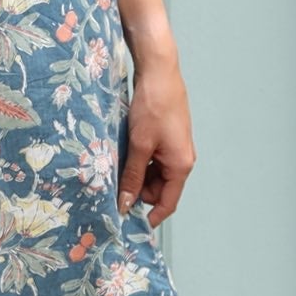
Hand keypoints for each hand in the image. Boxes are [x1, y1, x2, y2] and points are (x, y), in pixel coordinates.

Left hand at [116, 59, 196, 229]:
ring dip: (136, 172)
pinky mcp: (166, 136)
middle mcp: (181, 159)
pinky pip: (152, 157)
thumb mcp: (139, 144)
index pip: (168, 203)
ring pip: (153, 172)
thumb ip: (132, 176)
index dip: (150, 215)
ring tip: (116, 161)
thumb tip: (125, 203)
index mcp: (181, 165)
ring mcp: (174, 147)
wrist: (159, 72)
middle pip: (158, 188)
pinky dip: (138, 159)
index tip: (130, 223)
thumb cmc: (153, 106)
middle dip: (137, 188)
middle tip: (113, 181)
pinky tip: (123, 150)